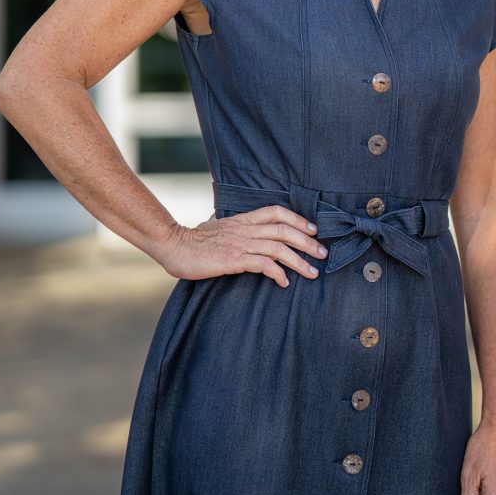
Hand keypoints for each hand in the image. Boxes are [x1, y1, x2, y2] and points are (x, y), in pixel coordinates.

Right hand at [152, 205, 328, 287]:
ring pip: (279, 248)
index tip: (313, 230)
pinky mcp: (233, 259)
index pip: (276, 212)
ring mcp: (240, 243)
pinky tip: (284, 282)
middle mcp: (245, 229)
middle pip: (284, 230)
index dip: (298, 219)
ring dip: (299, 261)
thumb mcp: (217, 227)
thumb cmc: (193, 240)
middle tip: (322, 253)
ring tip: (312, 272)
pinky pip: (263, 264)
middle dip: (307, 242)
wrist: (173, 245)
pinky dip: (278, 273)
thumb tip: (240, 230)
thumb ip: (233, 228)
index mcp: (242, 219)